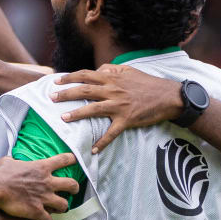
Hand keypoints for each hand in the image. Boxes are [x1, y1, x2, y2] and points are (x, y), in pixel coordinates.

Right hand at [0, 154, 79, 219]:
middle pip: (72, 184)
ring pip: (64, 205)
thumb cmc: (0, 174)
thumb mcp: (8, 162)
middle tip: (73, 191)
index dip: (72, 160)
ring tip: (59, 209)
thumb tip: (9, 161)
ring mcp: (44, 197)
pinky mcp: (37, 211)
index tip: (74, 162)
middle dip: (74, 189)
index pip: (64, 160)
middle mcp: (47, 182)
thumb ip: (14, 161)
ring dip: (62, 207)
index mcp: (42, 167)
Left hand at [51, 64, 182, 153]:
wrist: (169, 96)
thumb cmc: (149, 83)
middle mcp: (113, 90)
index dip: (69, 77)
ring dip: (77, 114)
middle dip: (66, 93)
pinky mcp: (127, 120)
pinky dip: (102, 142)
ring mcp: (120, 106)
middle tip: (51, 98)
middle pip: (84, 90)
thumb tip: (99, 70)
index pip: (86, 75)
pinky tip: (93, 149)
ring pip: (93, 109)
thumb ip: (113, 70)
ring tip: (63, 118)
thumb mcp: (130, 71)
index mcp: (113, 78)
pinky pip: (112, 133)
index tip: (56, 81)